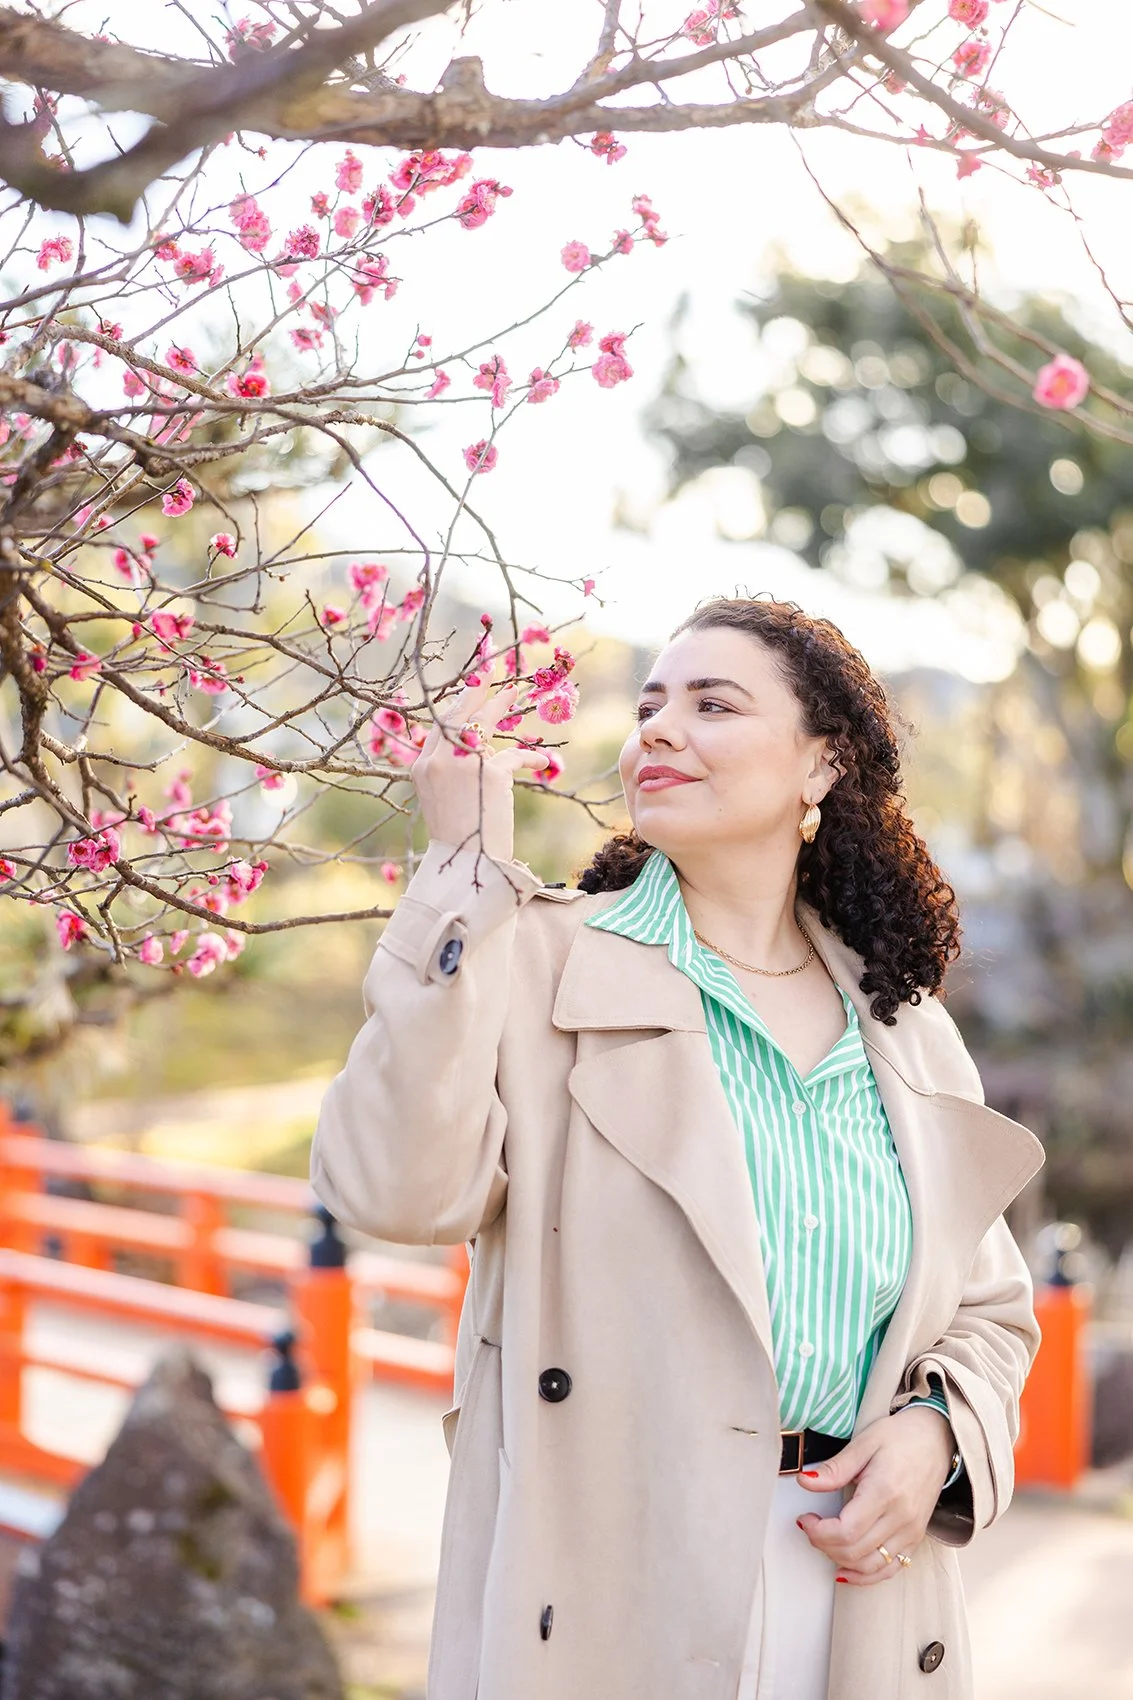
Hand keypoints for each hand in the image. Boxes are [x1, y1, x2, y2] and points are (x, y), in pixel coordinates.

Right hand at [411, 658, 550, 861]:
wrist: (466, 866)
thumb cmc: (459, 838)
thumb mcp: (445, 800)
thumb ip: (451, 771)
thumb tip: (477, 750)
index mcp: (422, 767)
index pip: (439, 725)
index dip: (457, 704)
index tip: (470, 687)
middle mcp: (437, 760)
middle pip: (457, 713)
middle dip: (475, 689)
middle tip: (490, 668)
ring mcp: (462, 764)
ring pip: (484, 725)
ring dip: (501, 707)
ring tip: (515, 693)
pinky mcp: (489, 773)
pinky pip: (513, 755)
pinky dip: (529, 757)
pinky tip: (543, 762)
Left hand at [794, 1407, 954, 1585]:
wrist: (936, 1439)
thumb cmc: (900, 1437)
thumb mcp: (863, 1443)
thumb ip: (834, 1468)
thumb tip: (805, 1482)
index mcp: (884, 1492)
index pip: (846, 1531)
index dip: (818, 1532)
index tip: (805, 1519)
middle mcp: (901, 1518)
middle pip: (855, 1552)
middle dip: (823, 1545)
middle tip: (810, 1527)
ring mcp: (911, 1531)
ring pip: (870, 1566)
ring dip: (841, 1560)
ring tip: (825, 1542)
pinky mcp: (915, 1538)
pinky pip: (891, 1569)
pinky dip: (866, 1575)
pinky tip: (847, 1569)